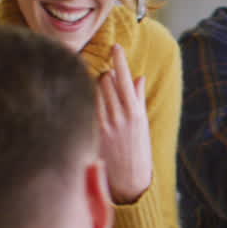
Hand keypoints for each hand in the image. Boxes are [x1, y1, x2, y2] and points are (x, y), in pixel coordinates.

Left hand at [97, 44, 152, 203]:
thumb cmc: (137, 152)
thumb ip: (138, 99)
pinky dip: (85, 100)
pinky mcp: (90, 132)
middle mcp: (119, 116)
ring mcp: (102, 124)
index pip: (124, 77)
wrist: (128, 181)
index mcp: (135, 112)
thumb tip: (137, 77)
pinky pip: (85, 106)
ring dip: (93, 87)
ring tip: (94, 93)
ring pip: (92, 91)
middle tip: (104, 80)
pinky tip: (83, 103)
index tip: (115, 45)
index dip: (119, 59)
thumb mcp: (142, 125)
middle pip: (105, 81)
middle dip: (104, 76)